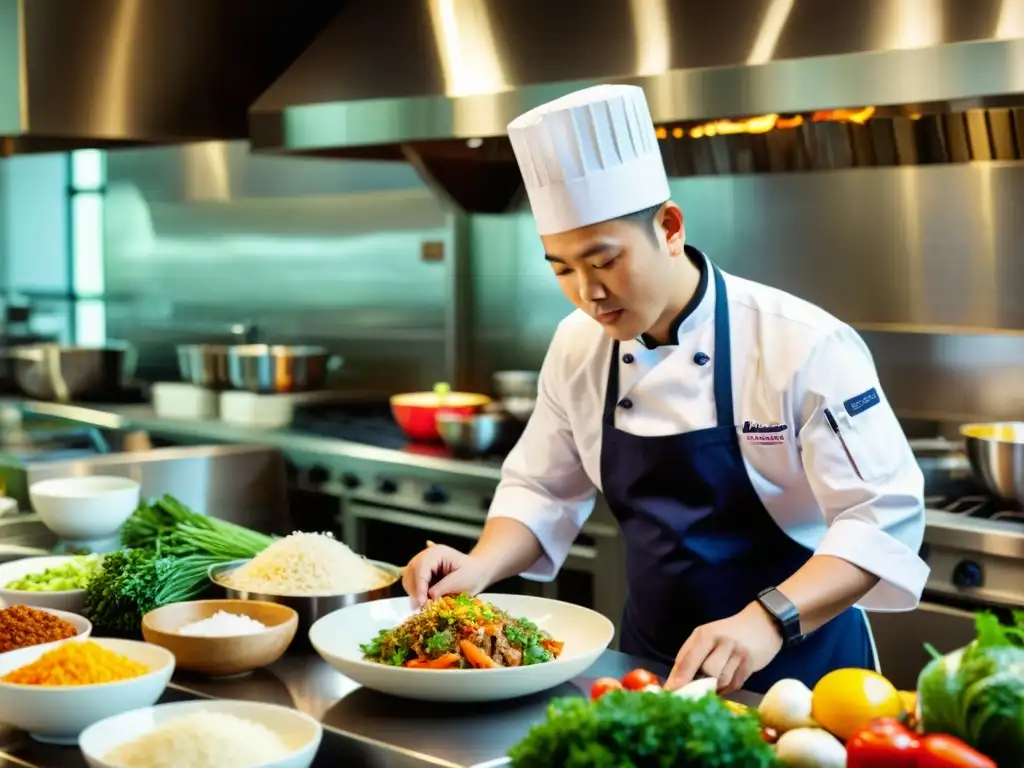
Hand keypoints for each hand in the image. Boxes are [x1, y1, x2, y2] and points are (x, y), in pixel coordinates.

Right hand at [401, 544, 494, 607]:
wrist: (478, 572)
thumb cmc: (473, 574)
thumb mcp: (461, 582)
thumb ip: (443, 588)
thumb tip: (428, 597)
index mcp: (437, 553)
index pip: (421, 568)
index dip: (419, 586)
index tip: (421, 602)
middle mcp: (427, 555)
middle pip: (411, 571)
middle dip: (415, 590)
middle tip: (420, 607)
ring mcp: (423, 563)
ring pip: (409, 577)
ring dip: (413, 592)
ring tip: (422, 606)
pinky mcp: (423, 573)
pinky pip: (413, 582)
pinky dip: (416, 593)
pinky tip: (423, 602)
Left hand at [664, 602, 783, 693]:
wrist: (763, 622)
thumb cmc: (728, 632)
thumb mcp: (706, 636)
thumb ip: (690, 654)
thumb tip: (675, 681)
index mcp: (705, 634)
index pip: (688, 659)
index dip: (679, 678)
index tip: (670, 693)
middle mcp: (721, 642)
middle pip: (707, 671)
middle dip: (699, 684)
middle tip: (694, 693)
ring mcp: (738, 653)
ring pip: (722, 680)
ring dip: (715, 688)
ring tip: (711, 687)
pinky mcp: (751, 664)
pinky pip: (735, 684)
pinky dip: (727, 689)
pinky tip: (725, 684)